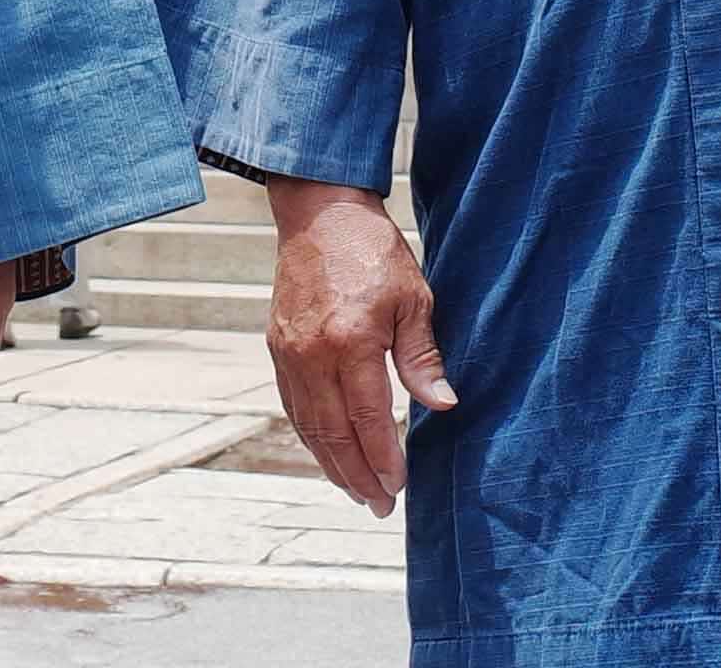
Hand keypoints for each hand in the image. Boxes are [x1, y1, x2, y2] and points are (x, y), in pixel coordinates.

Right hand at [265, 178, 455, 517]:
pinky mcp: (277, 347)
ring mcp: (289, 353)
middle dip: (357, 476)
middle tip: (379, 506)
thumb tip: (443, 405)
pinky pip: (293, 405)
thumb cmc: (373, 251)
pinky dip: (310, 436)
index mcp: (351, 341)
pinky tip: (327, 452)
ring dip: (331, 464)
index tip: (398, 485)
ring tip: (355, 491)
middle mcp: (313, 354)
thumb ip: (422, 355)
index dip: (384, 458)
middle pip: (333, 434)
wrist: (320, 213)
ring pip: (308, 426)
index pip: (368, 418)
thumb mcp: (413, 297)